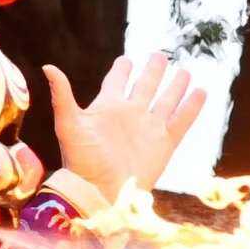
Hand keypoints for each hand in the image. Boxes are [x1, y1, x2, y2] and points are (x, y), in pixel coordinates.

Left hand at [45, 50, 212, 211]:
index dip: (122, 69)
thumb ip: (62, 96)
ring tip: (184, 72)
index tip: (126, 60)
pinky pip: (182, 120)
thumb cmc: (82, 162)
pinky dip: (192, 106)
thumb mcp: (69, 125)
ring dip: (175, 86)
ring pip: (166, 100)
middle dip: (153, 71)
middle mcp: (130, 115)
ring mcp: (149, 128)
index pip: (116, 81)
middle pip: (145, 86)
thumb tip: (48, 66)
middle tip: (160, 55)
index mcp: (107, 107)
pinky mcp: (165, 143)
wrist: (102, 192)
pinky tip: (201, 92)